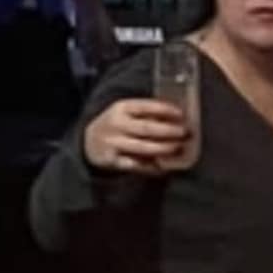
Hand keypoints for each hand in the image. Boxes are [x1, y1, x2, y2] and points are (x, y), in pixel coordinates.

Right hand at [83, 93, 200, 177]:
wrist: (89, 142)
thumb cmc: (117, 124)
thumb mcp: (126, 112)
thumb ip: (146, 113)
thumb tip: (177, 118)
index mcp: (121, 108)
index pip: (145, 106)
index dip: (164, 109)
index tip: (181, 113)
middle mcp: (116, 124)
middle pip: (146, 128)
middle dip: (168, 131)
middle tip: (184, 132)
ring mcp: (113, 143)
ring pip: (142, 147)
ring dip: (163, 148)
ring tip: (177, 147)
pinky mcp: (113, 160)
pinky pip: (136, 165)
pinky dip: (152, 166)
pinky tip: (165, 165)